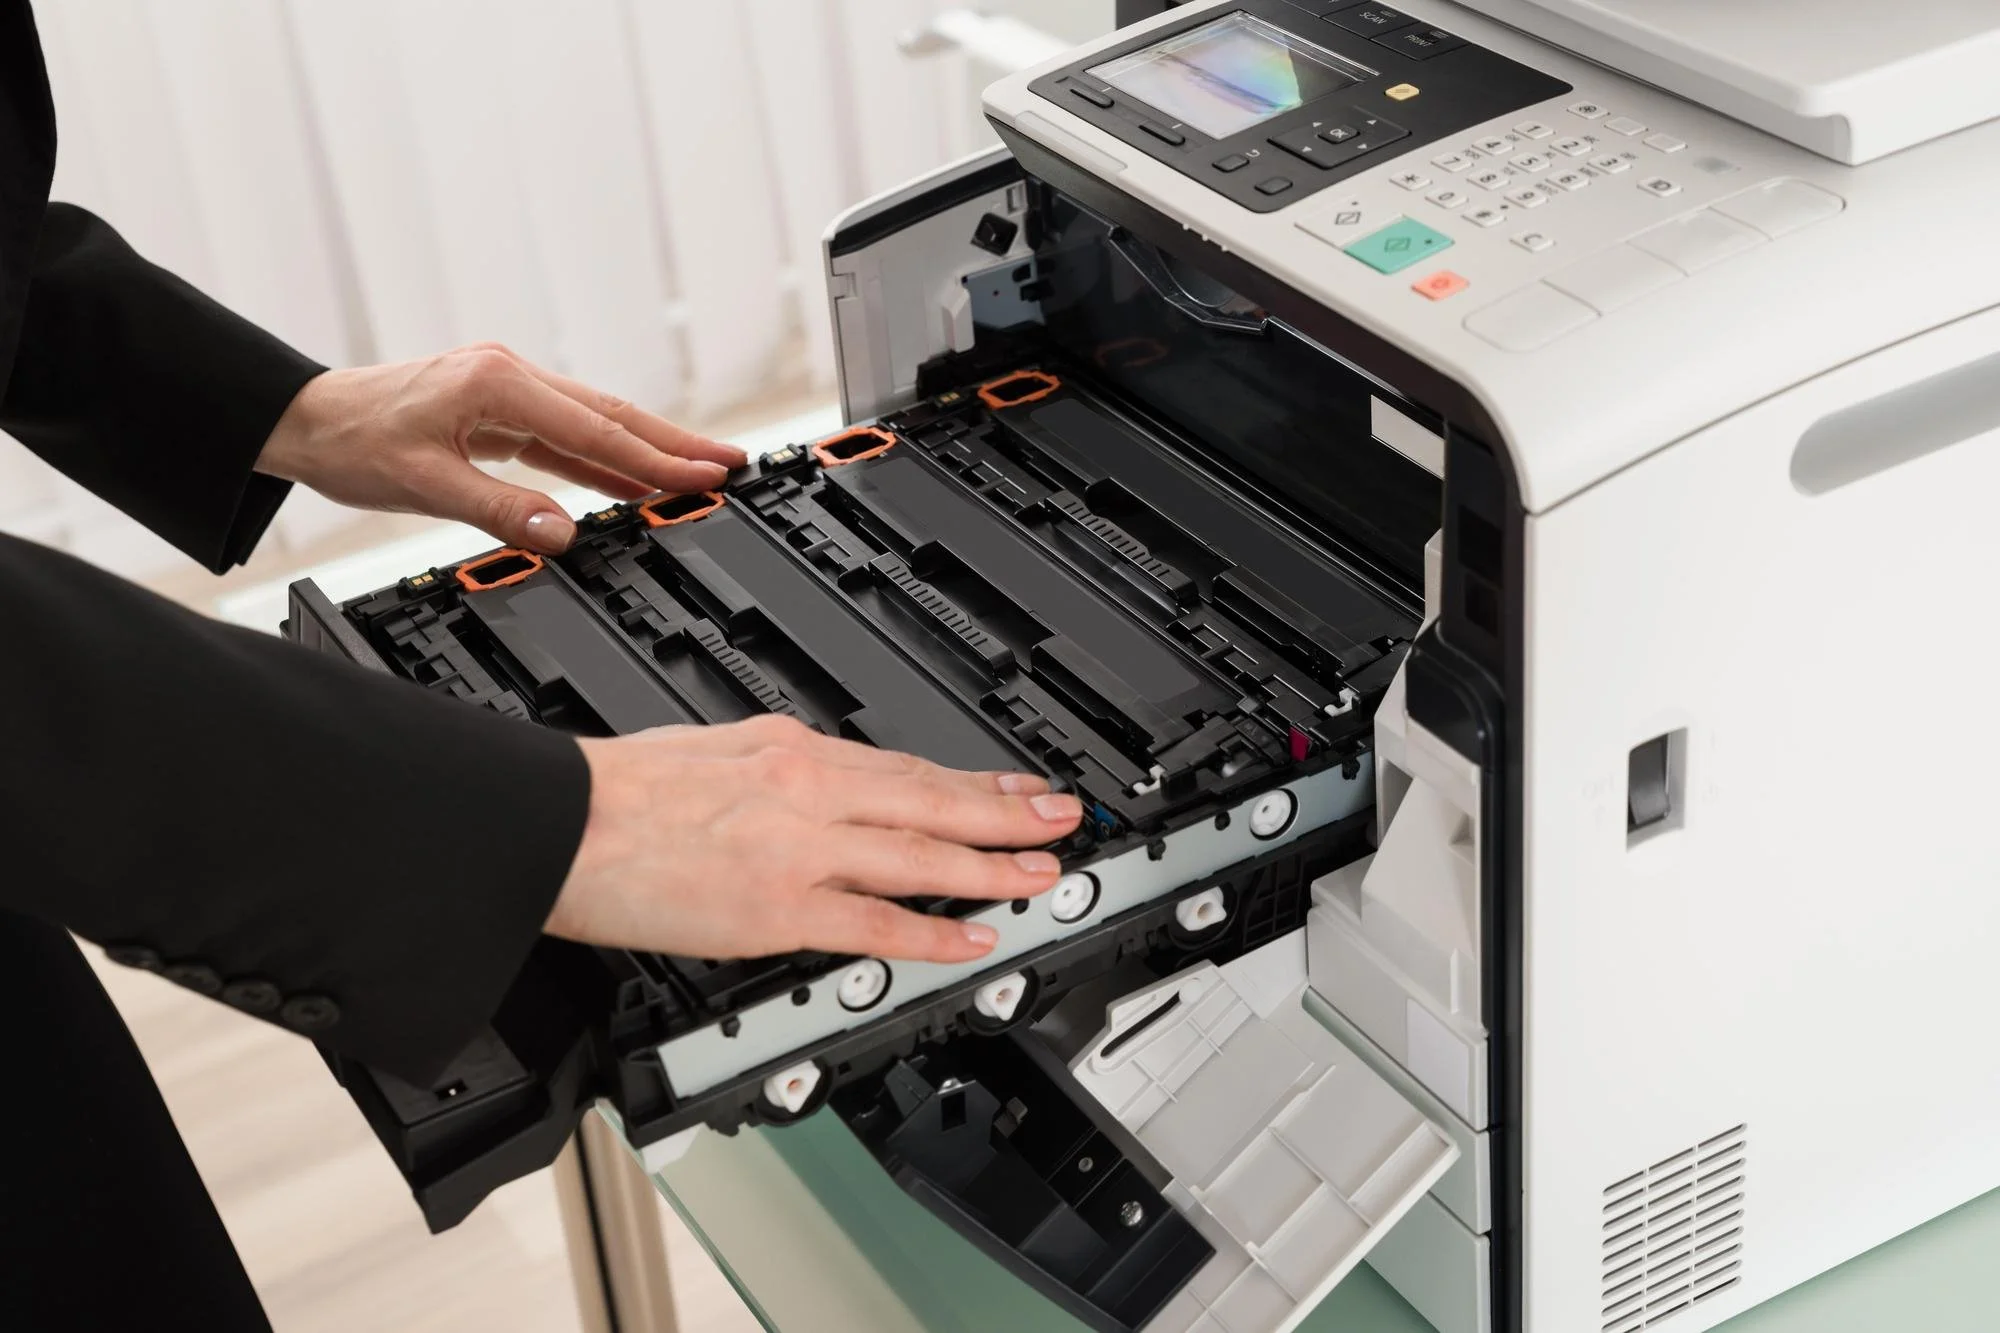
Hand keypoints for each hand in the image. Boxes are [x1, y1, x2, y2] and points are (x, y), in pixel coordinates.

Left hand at [256, 343, 746, 553]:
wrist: (303, 418)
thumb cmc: (352, 441)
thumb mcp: (424, 485)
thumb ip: (500, 510)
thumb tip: (563, 534)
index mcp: (498, 384)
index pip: (597, 431)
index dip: (657, 459)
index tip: (706, 475)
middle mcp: (510, 375)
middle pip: (612, 414)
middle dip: (675, 443)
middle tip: (731, 464)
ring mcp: (506, 388)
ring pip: (594, 421)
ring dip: (646, 448)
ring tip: (698, 471)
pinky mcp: (498, 407)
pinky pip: (566, 434)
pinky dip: (604, 456)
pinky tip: (633, 479)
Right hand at [548, 716, 1083, 963]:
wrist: (560, 819)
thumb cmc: (612, 787)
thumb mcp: (711, 748)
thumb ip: (771, 770)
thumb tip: (811, 781)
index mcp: (789, 750)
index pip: (902, 767)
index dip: (970, 782)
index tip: (1013, 785)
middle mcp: (808, 791)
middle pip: (930, 802)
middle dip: (1006, 813)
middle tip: (1061, 819)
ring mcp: (801, 850)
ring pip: (921, 856)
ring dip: (991, 866)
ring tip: (1043, 872)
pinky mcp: (778, 909)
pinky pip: (875, 923)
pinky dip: (932, 931)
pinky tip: (974, 937)